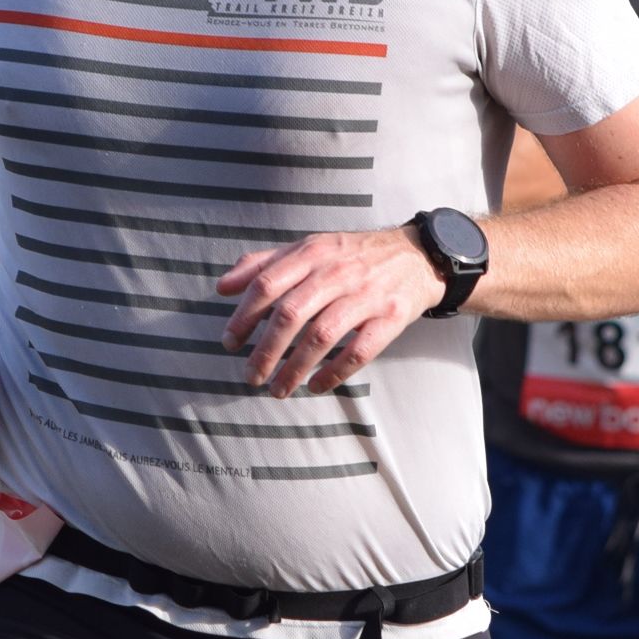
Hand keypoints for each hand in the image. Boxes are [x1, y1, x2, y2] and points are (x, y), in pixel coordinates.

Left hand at [216, 228, 446, 397]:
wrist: (416, 255)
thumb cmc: (352, 256)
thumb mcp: (309, 248)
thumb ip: (263, 265)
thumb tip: (222, 287)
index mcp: (312, 253)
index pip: (267, 284)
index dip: (244, 316)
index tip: (230, 343)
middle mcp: (336, 272)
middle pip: (291, 313)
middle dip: (266, 350)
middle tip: (251, 376)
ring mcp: (365, 295)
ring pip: (322, 336)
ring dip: (295, 368)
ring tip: (277, 390)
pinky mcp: (390, 317)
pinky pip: (359, 351)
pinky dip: (335, 373)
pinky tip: (316, 387)